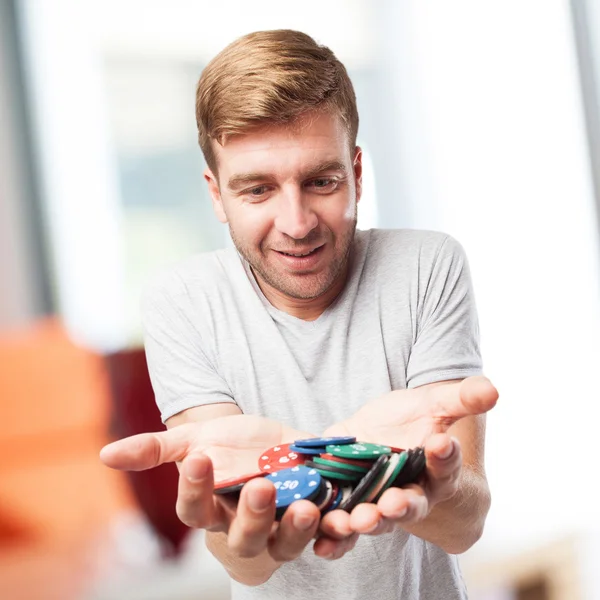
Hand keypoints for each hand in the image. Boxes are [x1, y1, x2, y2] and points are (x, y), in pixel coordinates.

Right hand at [100, 414, 357, 561]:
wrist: (276, 447)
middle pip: (243, 535)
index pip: (196, 509)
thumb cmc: (232, 448)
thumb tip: (104, 454)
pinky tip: (341, 518)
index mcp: (213, 508)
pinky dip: (334, 532)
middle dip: (251, 515)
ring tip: (305, 504)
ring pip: (286, 542)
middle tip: (258, 486)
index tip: (200, 458)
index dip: (195, 487)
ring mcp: (282, 528)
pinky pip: (326, 536)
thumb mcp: (198, 439)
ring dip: (296, 528)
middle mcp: (245, 527)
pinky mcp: (316, 520)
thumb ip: (157, 448)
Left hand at [321, 376, 497, 535]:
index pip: (445, 465)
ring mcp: (377, 500)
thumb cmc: (416, 419)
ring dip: (366, 522)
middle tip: (393, 503)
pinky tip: (323, 538)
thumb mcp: (436, 403)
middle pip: (410, 504)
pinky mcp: (348, 501)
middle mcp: (410, 492)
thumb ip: (463, 398)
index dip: (445, 455)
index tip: (440, 442)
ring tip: (357, 520)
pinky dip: (335, 535)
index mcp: (436, 470)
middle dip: (402, 505)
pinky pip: (343, 525)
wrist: (384, 431)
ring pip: (375, 519)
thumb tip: (493, 390)